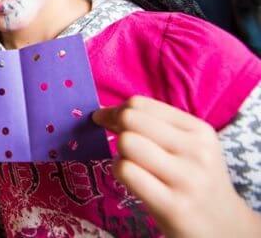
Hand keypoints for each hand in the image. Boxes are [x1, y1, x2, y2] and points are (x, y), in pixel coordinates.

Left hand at [93, 96, 260, 237]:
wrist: (225, 229)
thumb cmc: (195, 182)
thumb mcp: (190, 148)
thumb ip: (156, 127)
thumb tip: (104, 113)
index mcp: (199, 131)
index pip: (141, 105)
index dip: (116, 110)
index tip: (107, 120)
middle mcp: (196, 151)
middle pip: (130, 120)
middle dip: (114, 128)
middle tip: (113, 139)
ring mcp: (186, 178)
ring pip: (127, 143)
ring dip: (120, 153)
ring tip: (132, 163)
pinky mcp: (172, 205)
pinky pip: (126, 171)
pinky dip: (119, 171)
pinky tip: (133, 180)